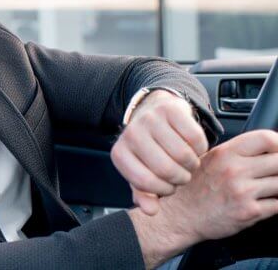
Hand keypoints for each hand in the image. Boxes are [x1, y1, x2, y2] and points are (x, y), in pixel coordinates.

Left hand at [112, 90, 207, 214]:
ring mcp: (150, 120)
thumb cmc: (148, 149)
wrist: (153, 113)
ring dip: (192, 164)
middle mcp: (131, 135)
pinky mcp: (170, 109)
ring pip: (182, 154)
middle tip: (183, 175)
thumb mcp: (141, 172)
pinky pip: (195, 137)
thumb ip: (144, 194)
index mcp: (120, 154)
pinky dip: (200, 147)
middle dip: (181, 178)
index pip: (145, 182)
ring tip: (188, 162)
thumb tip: (151, 211)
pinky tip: (194, 148)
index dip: (164, 190)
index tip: (170, 186)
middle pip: (166, 169)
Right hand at [128, 130, 277, 268]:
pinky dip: (276, 203)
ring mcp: (243, 191)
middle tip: (273, 172)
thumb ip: (237, 153)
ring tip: (269, 189)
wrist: (179, 216)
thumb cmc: (194, 190)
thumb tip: (268, 150)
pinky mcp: (249, 212)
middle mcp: (234, 170)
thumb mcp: (210, 160)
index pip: (265, 138)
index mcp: (225, 153)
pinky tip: (267, 202)